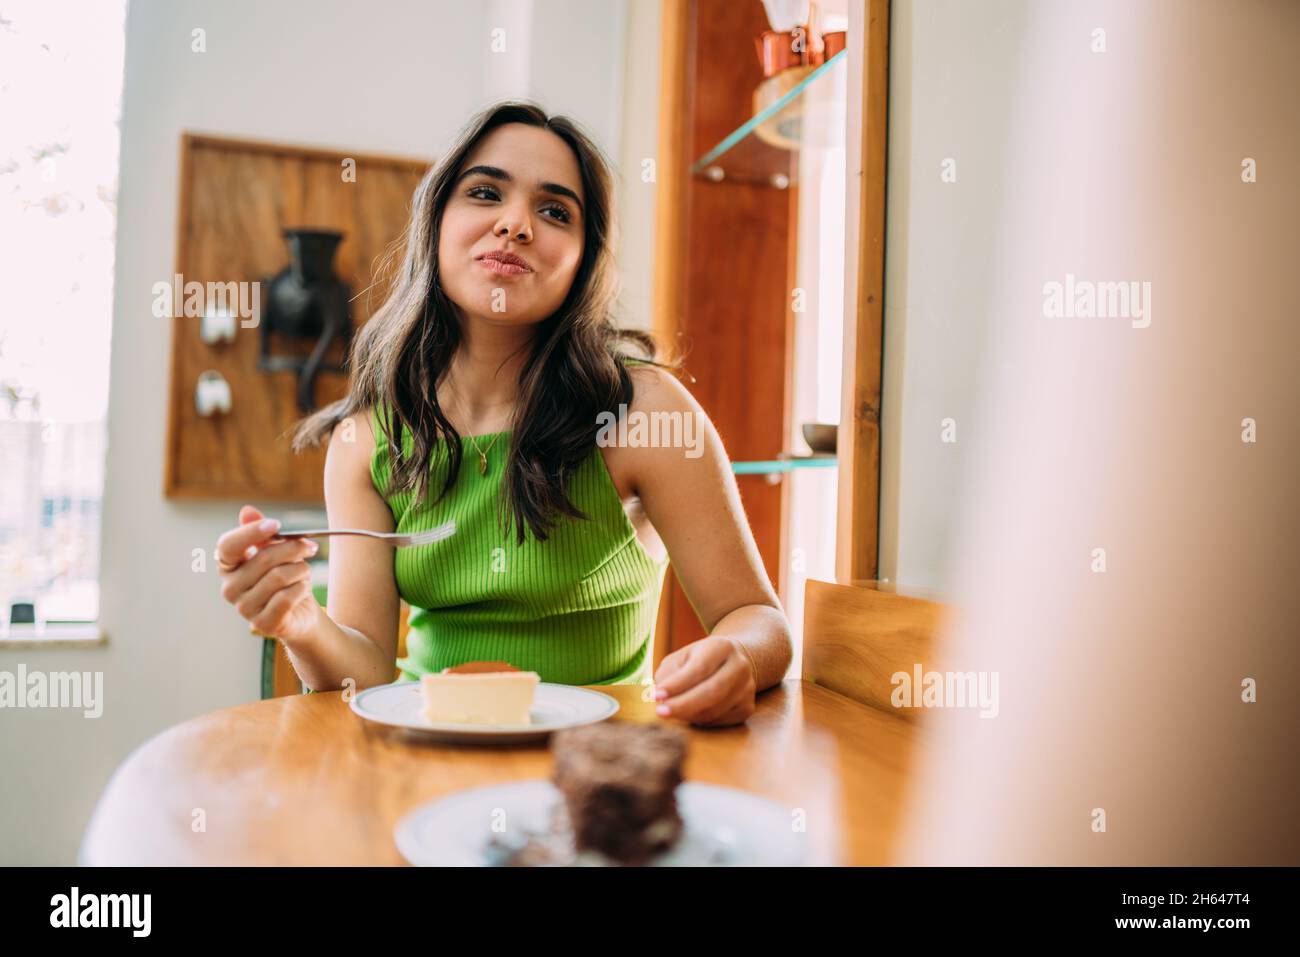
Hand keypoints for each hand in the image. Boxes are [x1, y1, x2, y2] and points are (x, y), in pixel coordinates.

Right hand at [216, 504, 320, 644]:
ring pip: (279, 577)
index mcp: (228, 566)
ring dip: (301, 570)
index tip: (276, 524)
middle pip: (263, 559)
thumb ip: (262, 532)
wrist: (300, 611)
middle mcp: (229, 588)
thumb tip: (247, 510)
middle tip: (311, 546)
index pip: (227, 546)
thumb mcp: (275, 550)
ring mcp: (244, 608)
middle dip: (293, 549)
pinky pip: (286, 598)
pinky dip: (301, 588)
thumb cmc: (286, 577)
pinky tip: (302, 589)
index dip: (250, 532)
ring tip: (305, 572)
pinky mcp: (263, 624)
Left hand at [652, 636, 756, 726]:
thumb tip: (663, 699)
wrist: (732, 662)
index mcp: (722, 647)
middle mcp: (740, 666)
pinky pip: (719, 721)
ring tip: (672, 711)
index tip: (657, 695)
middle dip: (683, 705)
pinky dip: (700, 720)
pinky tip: (691, 713)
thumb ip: (669, 674)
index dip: (677, 684)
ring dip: (688, 715)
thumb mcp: (681, 658)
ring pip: (714, 710)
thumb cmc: (699, 660)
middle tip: (661, 712)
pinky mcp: (747, 707)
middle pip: (712, 691)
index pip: (700, 668)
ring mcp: (747, 688)